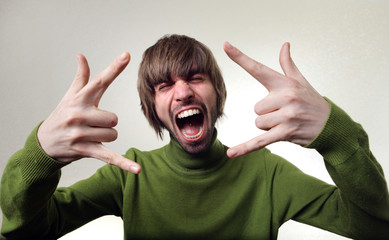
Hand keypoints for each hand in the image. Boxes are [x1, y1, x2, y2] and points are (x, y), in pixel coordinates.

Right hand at [37, 52, 140, 173]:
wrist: (43, 143)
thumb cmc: (62, 116)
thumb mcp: (70, 96)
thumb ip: (81, 77)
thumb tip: (81, 55)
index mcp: (79, 99)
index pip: (100, 80)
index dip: (114, 68)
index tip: (127, 55)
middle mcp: (79, 114)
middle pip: (114, 118)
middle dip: (108, 123)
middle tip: (94, 124)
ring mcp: (81, 134)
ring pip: (113, 134)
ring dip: (106, 137)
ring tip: (90, 135)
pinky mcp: (85, 151)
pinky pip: (110, 157)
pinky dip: (124, 164)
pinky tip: (137, 170)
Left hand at [223, 42, 329, 157]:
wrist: (331, 125)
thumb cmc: (312, 102)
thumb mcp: (301, 81)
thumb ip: (288, 64)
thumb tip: (285, 45)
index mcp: (285, 83)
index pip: (258, 68)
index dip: (240, 57)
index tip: (226, 45)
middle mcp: (286, 97)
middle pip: (256, 108)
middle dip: (267, 114)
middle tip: (285, 113)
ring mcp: (286, 115)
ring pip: (258, 123)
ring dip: (269, 127)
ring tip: (287, 123)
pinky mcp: (285, 133)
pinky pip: (259, 141)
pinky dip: (245, 148)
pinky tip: (231, 154)